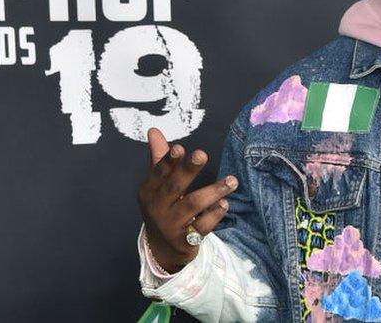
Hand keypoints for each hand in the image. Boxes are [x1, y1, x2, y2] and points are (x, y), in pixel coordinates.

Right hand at [136, 127, 237, 272]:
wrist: (163, 249)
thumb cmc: (164, 207)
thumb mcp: (158, 186)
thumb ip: (159, 158)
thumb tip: (154, 130)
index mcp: (148, 192)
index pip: (157, 174)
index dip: (167, 161)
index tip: (180, 148)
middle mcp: (157, 209)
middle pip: (174, 187)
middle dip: (188, 170)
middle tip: (202, 154)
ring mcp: (171, 226)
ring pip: (192, 206)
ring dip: (213, 191)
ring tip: (232, 181)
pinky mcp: (185, 240)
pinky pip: (202, 226)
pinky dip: (214, 215)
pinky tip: (225, 204)